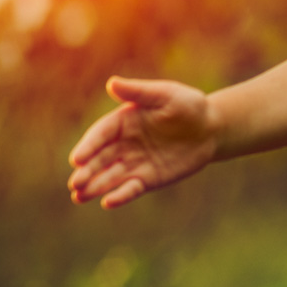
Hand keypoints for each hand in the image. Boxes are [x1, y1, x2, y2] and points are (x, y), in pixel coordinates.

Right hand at [67, 76, 217, 208]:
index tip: (77, 159)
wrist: (212, 128)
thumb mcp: (166, 95)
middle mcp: (123, 143)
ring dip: (95, 186)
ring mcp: (134, 162)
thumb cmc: (188, 106)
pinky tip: (108, 203)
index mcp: (122, 121)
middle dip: (87, 171)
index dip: (88, 146)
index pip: (100, 135)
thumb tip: (112, 83)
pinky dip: (120, 195)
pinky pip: (131, 188)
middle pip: (100, 159)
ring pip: (110, 176)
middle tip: (74, 184)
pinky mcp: (147, 178)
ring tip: (79, 197)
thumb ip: (140, 92)